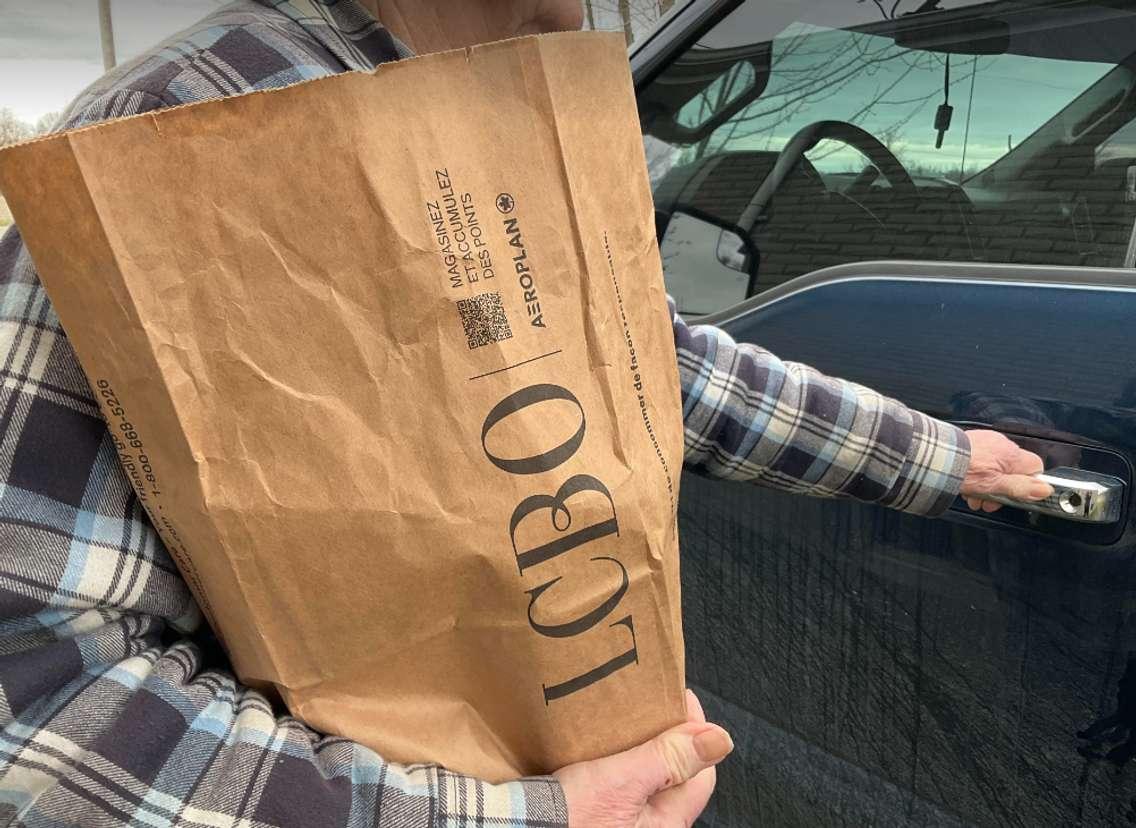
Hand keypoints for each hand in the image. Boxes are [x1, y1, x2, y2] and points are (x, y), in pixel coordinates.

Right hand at [555, 690, 731, 826]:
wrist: (518, 826)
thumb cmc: (570, 815)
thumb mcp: (623, 780)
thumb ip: (670, 759)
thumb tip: (721, 739)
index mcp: (667, 824)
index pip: (702, 773)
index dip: (694, 732)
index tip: (676, 697)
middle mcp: (650, 827)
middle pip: (674, 774)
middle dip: (666, 738)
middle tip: (648, 704)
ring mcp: (624, 822)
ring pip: (647, 777)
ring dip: (639, 747)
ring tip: (624, 720)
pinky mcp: (599, 816)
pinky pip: (620, 785)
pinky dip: (615, 761)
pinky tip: (600, 744)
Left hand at [961, 429, 1051, 512]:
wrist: (934, 457)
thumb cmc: (961, 470)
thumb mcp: (994, 485)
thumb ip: (1021, 487)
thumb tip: (1045, 489)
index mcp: (1011, 455)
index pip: (1036, 467)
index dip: (1029, 483)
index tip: (1016, 494)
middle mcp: (1001, 444)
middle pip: (1013, 471)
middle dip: (1001, 489)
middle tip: (988, 501)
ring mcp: (986, 441)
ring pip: (995, 468)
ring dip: (987, 485)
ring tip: (973, 495)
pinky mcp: (972, 442)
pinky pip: (982, 460)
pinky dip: (977, 473)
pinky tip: (966, 483)